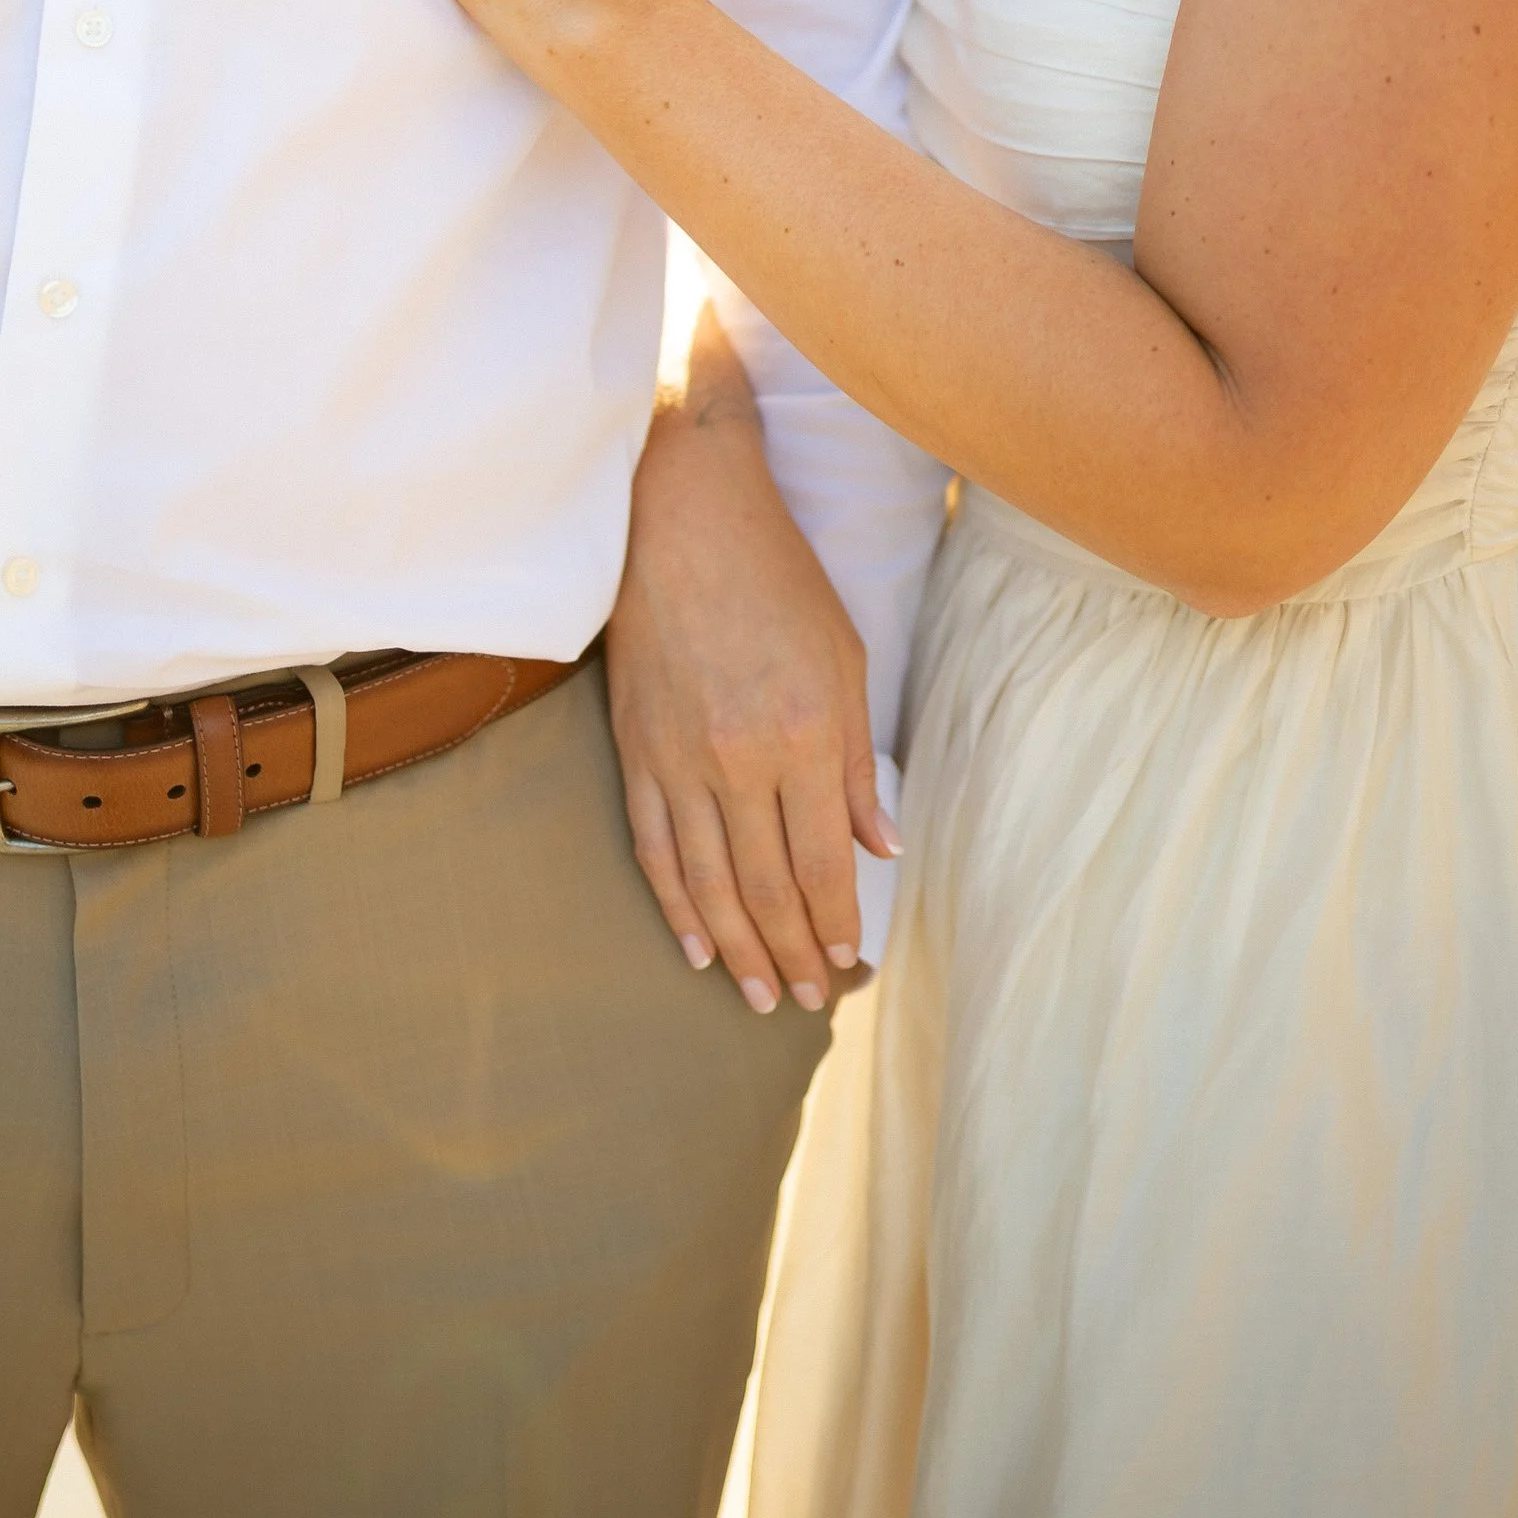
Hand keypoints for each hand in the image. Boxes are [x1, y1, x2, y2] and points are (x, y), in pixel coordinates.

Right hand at [607, 308, 897, 1016]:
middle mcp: (740, 760)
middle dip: (794, 952)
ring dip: (738, 949)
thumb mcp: (844, 659)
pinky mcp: (635, 748)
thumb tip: (881, 846)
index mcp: (802, 736)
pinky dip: (675, 905)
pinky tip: (694, 946)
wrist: (682, 517)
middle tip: (809, 1000)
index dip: (838, 922)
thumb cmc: (778, 578)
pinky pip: (655, 847)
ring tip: (760, 994)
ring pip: (709, 883)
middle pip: (768, 886)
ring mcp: (680, 759)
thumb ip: (856, 763)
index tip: (850, 962)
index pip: (824, 863)